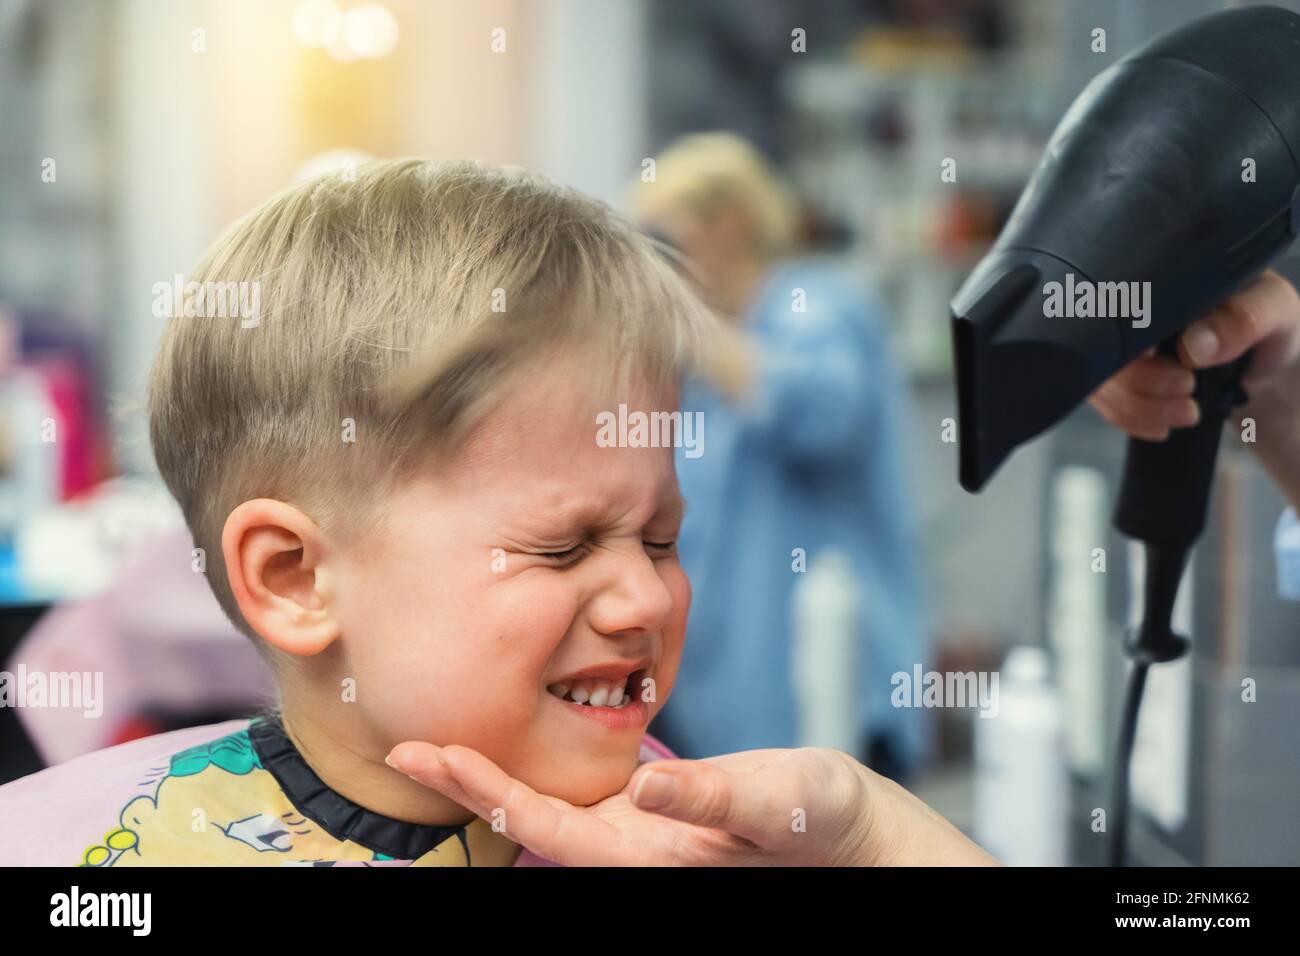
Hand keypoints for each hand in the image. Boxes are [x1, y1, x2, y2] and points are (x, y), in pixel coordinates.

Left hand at [386, 742, 997, 865]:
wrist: (850, 834)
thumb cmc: (816, 823)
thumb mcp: (768, 802)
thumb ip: (708, 798)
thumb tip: (643, 790)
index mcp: (645, 851)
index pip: (543, 823)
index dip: (484, 789)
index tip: (430, 755)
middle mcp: (631, 845)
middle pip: (529, 817)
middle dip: (468, 783)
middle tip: (407, 746)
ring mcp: (642, 829)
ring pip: (551, 803)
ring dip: (496, 773)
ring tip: (446, 742)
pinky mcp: (658, 810)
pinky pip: (584, 792)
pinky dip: (543, 766)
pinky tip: (527, 743)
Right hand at [1089, 270, 1299, 509]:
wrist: (1268, 369)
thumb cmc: (1273, 330)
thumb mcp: (1277, 312)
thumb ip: (1245, 318)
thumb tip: (1195, 342)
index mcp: (1165, 279)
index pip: (1121, 305)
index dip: (1134, 341)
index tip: (1169, 362)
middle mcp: (1135, 309)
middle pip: (1102, 349)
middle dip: (1141, 384)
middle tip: (1187, 390)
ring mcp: (1122, 344)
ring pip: (1100, 381)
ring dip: (1138, 408)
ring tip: (1186, 412)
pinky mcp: (1120, 375)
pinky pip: (1104, 401)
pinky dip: (1131, 419)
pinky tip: (1161, 422)